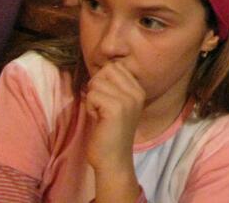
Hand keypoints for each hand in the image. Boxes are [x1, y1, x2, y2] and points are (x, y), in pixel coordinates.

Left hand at [85, 60, 143, 191]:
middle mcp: (136, 92)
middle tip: (101, 106)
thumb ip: (113, 86)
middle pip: (106, 71)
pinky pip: (92, 95)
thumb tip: (100, 68)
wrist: (113, 160)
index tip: (106, 100)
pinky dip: (90, 107)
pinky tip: (98, 120)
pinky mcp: (115, 108)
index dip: (103, 81)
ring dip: (92, 99)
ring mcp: (127, 100)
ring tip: (100, 114)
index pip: (114, 67)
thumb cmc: (110, 132)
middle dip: (96, 86)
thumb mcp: (118, 104)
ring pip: (96, 83)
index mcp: (138, 90)